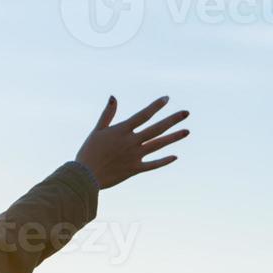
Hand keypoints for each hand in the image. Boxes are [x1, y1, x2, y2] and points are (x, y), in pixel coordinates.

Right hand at [75, 95, 189, 188]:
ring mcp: (134, 156)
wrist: (85, 175)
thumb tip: (113, 97)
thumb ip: (107, 114)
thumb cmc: (88, 151)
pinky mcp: (134, 169)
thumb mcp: (97, 131)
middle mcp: (131, 142)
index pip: (143, 115)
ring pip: (158, 145)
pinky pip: (152, 165)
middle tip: (186, 113)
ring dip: (173, 138)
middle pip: (156, 128)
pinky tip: (175, 156)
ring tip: (187, 131)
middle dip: (172, 120)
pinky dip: (163, 161)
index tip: (167, 98)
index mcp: (122, 130)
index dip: (156, 106)